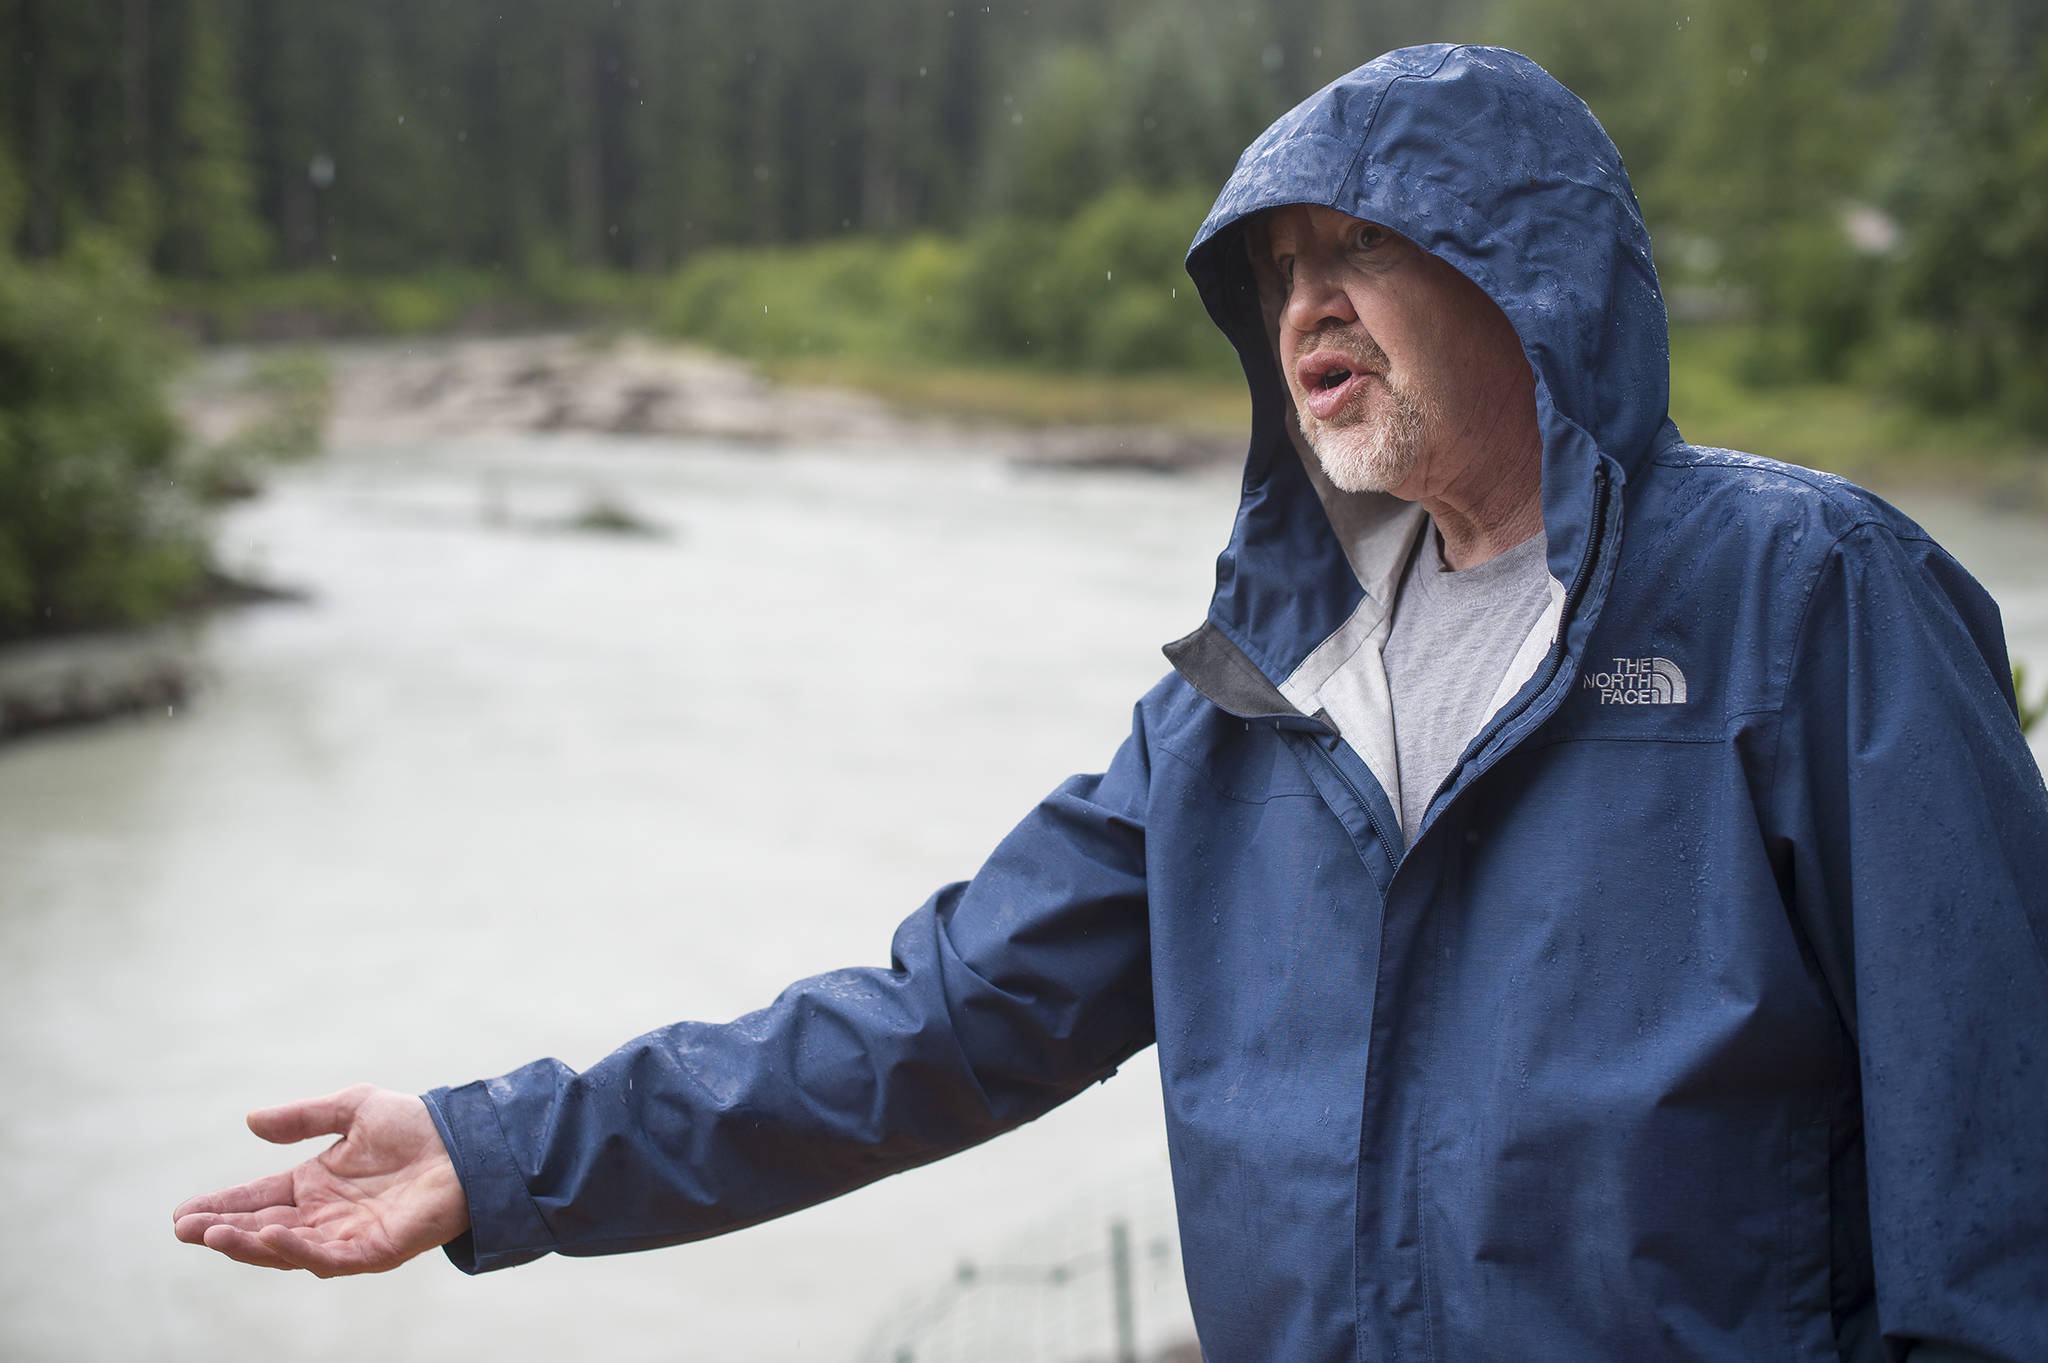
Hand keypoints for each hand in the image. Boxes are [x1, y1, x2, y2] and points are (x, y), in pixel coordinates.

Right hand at [173, 1084, 469, 1275]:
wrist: (470, 1142)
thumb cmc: (418, 1125)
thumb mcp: (353, 1109)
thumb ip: (304, 1118)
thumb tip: (251, 1121)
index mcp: (316, 1184)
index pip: (258, 1198)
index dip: (221, 1205)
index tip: (181, 1212)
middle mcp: (325, 1215)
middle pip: (262, 1228)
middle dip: (221, 1230)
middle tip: (184, 1228)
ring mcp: (347, 1236)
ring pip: (286, 1249)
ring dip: (248, 1244)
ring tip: (212, 1234)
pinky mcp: (374, 1250)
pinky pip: (328, 1258)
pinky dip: (296, 1250)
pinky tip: (268, 1236)